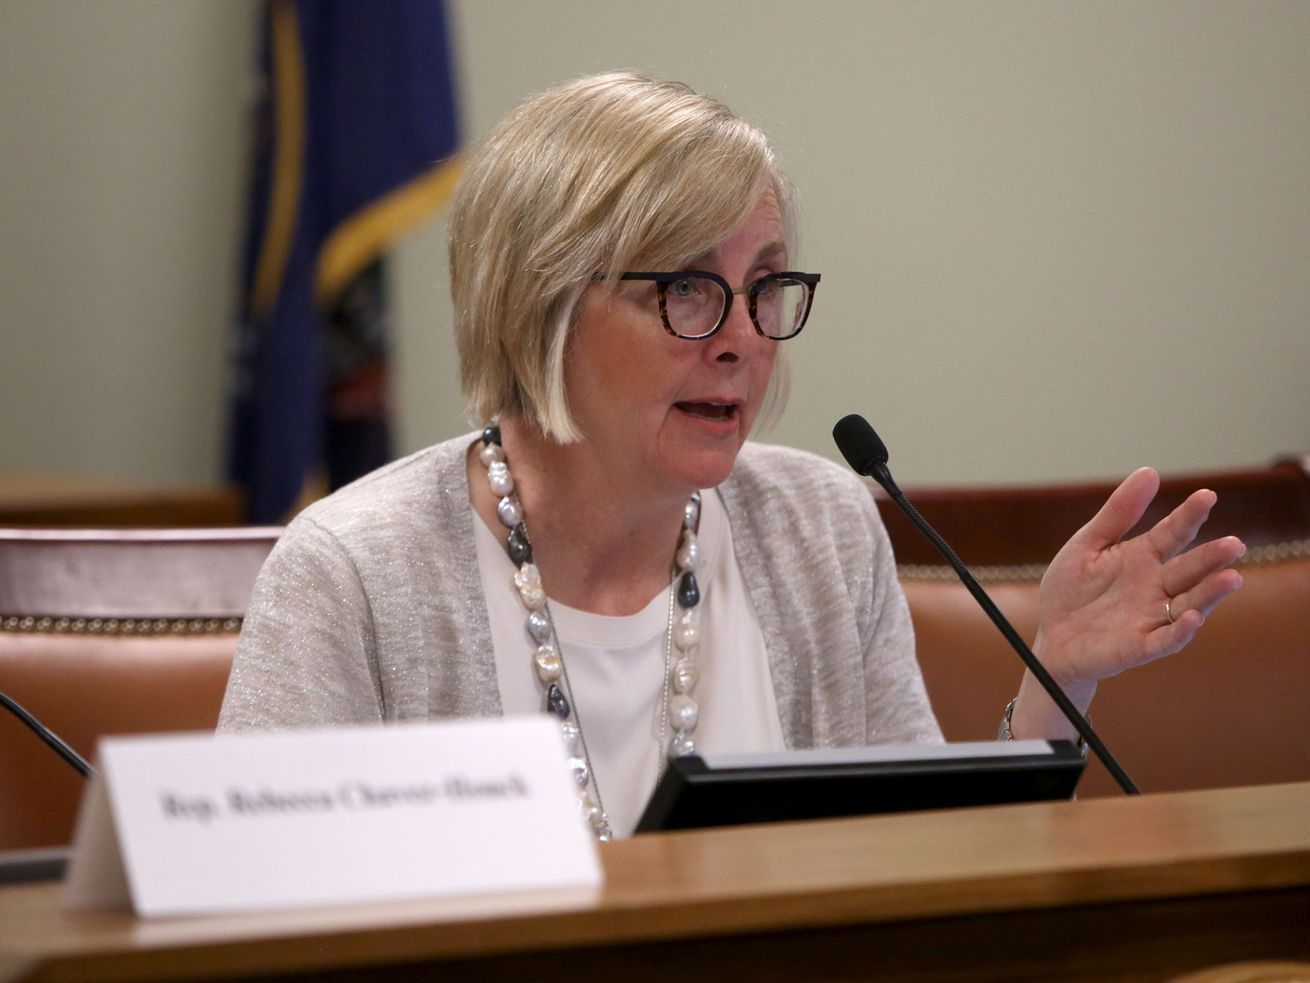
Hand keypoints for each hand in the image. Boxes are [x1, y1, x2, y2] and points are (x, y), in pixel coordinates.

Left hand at [1035, 466, 1244, 689]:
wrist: (1049, 638)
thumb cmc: (1071, 590)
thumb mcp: (1087, 545)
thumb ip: (1118, 513)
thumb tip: (1150, 471)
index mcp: (1142, 557)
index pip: (1172, 533)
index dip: (1189, 516)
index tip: (1206, 496)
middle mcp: (1154, 586)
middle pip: (1188, 569)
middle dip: (1211, 557)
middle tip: (1234, 544)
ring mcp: (1150, 617)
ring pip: (1188, 603)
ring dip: (1209, 593)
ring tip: (1231, 578)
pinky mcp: (1139, 646)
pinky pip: (1165, 639)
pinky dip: (1179, 630)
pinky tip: (1193, 618)